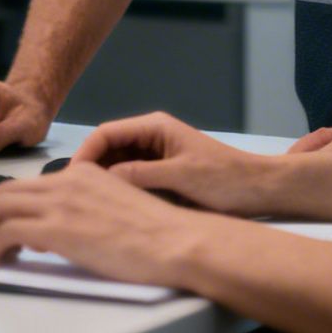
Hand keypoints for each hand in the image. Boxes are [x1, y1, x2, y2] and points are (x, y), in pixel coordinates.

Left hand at [0, 160, 218, 287]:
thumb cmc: (158, 233)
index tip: (4, 223)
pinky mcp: (57, 228)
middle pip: (7, 191)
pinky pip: (6, 232)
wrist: (176, 241)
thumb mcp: (118, 204)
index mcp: (84, 173)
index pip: (30, 183)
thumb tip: (65, 224)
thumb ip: (88, 205)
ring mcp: (61, 203)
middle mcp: (68, 181)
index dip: (9, 204)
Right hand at [71, 111, 277, 216]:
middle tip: (73, 194)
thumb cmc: (225, 178)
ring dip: (102, 180)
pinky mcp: (161, 172)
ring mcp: (156, 154)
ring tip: (86, 202)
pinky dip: (118, 188)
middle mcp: (151, 136)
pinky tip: (109, 205)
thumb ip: (140, 175)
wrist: (259, 189)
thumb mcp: (180, 177)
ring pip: (116, 163)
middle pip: (107, 147)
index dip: (85, 153)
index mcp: (155, 127)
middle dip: (89, 168)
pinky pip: (130, 177)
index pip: (106, 132)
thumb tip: (103, 181)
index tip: (71, 177)